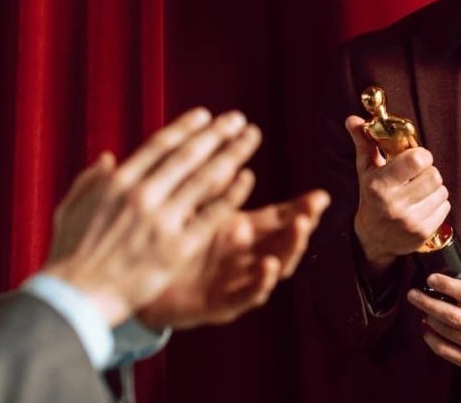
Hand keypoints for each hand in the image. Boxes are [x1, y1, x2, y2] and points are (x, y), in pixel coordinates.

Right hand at [43, 109, 260, 326]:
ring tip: (251, 137)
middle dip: (217, 133)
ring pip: (206, 179)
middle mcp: (143, 195)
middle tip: (238, 119)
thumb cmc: (69, 256)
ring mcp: (162, 221)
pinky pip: (211, 216)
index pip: (160, 145)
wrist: (75, 299)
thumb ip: (90, 180)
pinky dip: (231, 194)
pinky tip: (247, 178)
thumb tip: (109, 157)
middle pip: (189, 156)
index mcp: (118, 182)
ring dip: (232, 154)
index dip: (186, 127)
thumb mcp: (70, 209)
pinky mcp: (177, 248)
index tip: (206, 115)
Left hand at [137, 188, 330, 329]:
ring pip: (276, 267)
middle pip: (285, 241)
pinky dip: (261, 281)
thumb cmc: (166, 243)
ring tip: (298, 228)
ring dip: (289, 248)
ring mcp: (238, 280)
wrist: (139, 285)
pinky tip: (268, 266)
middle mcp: (246, 256)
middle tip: (313, 210)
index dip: (301, 208)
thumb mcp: (192, 211)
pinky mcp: (223, 304)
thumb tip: (228, 156)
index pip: (279, 217)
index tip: (321, 195)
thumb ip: (211, 188)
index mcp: (241, 231)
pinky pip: (247, 294)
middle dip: (302, 225)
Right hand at [346, 116, 449, 273]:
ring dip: (434, 189)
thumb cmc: (371, 197)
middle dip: (428, 172)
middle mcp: (394, 204)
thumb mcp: (366, 170)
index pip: (417, 160)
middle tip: (417, 176)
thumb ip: (364, 142)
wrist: (373, 238)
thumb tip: (353, 119)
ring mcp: (410, 221)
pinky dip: (437, 204)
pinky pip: (445, 207)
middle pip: (434, 175)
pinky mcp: (423, 233)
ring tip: (419, 191)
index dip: (422, 155)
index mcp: (379, 185)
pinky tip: (422, 205)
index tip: (415, 158)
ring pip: (442, 191)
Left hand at [406, 251, 460, 376]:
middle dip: (428, 303)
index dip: (447, 285)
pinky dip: (430, 338)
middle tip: (413, 293)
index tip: (430, 278)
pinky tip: (426, 327)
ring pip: (446, 333)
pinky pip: (445, 351)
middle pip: (453, 315)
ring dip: (429, 318)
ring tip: (421, 307)